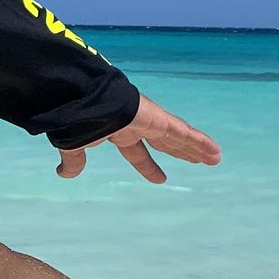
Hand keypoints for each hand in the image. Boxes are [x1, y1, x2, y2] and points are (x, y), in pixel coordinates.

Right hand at [55, 94, 221, 182]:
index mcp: (119, 132)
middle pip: (166, 143)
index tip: (161, 179)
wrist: (81, 100)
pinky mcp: (159, 118)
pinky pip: (184, 131)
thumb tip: (63, 174)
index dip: (149, 166)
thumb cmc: (76, 120)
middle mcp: (138, 125)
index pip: (138, 153)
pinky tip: (213, 150)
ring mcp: (151, 120)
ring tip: (214, 158)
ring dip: (197, 148)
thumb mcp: (74, 145)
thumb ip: (75, 160)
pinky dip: (199, 140)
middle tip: (197, 161)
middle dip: (181, 152)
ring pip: (179, 137)